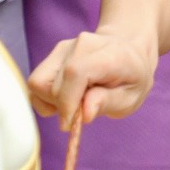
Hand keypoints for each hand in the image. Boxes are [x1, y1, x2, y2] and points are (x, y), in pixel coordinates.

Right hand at [29, 29, 157, 128]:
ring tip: (75, 102)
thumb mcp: (131, 97)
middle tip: (81, 111)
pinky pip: (37, 80)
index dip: (66, 102)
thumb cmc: (131, 77)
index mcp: (107, 55)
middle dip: (61, 106)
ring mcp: (65, 47)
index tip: (70, 124)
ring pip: (37, 82)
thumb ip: (108, 103)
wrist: (128, 49)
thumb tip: (84, 114)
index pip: (75, 73)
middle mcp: (81, 45)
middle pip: (50, 83)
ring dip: (50, 101)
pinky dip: (46, 96)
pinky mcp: (54, 53)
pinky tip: (67, 96)